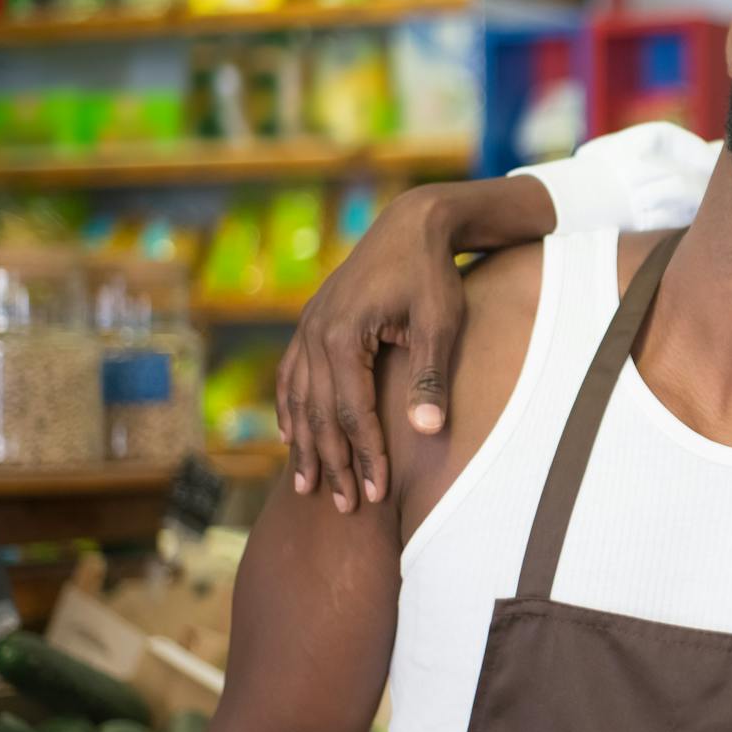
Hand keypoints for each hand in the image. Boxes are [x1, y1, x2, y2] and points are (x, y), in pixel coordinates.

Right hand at [276, 186, 465, 510]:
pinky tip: (292, 438)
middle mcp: (314, 333)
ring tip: (309, 486)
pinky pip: (291, 376)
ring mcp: (307, 327)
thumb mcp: (440, 323)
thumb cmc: (433, 275)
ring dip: (305, 445)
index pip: (352, 413)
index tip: (376, 495)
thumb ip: (431, 376)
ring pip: (299, 399)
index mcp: (342, 336)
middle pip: (320, 414)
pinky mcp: (311, 323)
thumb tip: (428, 430)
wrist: (412, 224)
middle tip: (347, 507)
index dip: (365, 457)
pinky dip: (291, 410)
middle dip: (333, 464)